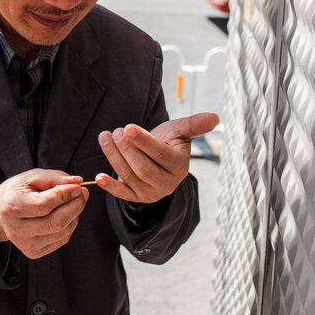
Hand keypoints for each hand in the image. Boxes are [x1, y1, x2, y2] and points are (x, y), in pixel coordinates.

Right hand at [0, 169, 89, 259]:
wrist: (1, 211)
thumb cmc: (18, 191)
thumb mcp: (32, 177)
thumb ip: (55, 178)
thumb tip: (77, 183)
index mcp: (12, 207)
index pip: (44, 205)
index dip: (64, 195)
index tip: (77, 187)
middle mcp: (16, 229)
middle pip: (55, 222)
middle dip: (75, 206)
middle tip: (82, 193)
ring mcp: (25, 244)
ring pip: (62, 232)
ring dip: (74, 215)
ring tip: (71, 202)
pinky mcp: (34, 252)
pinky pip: (62, 239)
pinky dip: (69, 225)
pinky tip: (63, 214)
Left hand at [94, 113, 218, 203]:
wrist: (156, 157)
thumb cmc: (168, 141)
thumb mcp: (179, 131)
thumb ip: (194, 124)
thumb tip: (215, 117)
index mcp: (179, 166)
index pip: (160, 154)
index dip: (143, 141)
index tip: (128, 127)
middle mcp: (167, 184)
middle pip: (142, 168)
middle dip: (126, 148)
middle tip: (115, 131)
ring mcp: (151, 192)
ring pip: (130, 176)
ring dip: (114, 156)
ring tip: (106, 137)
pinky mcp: (136, 197)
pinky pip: (122, 194)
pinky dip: (110, 186)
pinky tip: (99, 177)